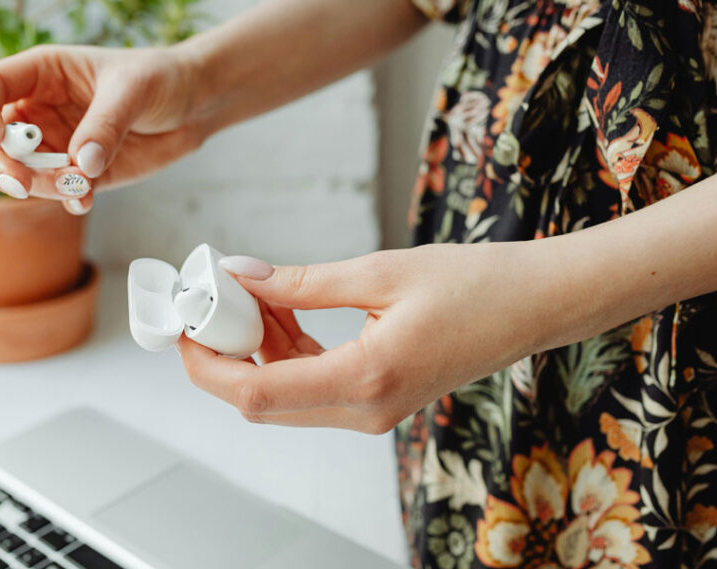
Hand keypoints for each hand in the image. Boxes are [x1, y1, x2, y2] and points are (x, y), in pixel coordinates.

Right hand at [0, 45, 202, 213]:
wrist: (193, 106)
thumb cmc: (160, 79)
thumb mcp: (134, 90)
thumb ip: (106, 124)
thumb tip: (81, 164)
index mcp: (41, 73)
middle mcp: (39, 109)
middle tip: (22, 184)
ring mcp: (56, 144)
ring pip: (19, 172)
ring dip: (39, 187)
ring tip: (79, 186)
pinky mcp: (79, 173)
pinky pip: (56, 193)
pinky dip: (66, 200)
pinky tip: (86, 199)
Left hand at [177, 243, 547, 432]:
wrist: (534, 305)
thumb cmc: (475, 285)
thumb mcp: (378, 272)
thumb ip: (301, 282)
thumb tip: (240, 275)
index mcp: (365, 380)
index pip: (257, 392)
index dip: (207, 365)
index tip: (183, 328)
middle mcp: (364, 411)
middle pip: (262, 402)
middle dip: (224, 356)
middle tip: (209, 304)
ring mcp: (371, 412)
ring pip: (283, 395)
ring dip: (256, 349)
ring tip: (253, 294)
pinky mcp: (376, 400)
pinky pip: (311, 386)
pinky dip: (286, 352)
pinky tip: (284, 310)